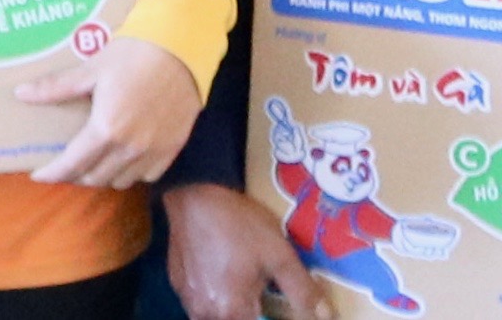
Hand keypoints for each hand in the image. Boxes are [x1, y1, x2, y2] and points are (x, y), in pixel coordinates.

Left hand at [14, 30, 205, 190]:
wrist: (181, 49)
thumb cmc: (133, 55)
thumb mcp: (91, 69)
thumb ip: (55, 87)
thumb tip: (20, 94)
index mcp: (106, 130)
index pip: (72, 165)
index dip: (53, 173)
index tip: (39, 174)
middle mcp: (130, 149)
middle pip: (95, 178)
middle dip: (75, 174)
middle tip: (66, 162)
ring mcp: (154, 152)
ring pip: (121, 180)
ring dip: (103, 174)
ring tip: (94, 159)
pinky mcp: (173, 148)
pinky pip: (148, 175)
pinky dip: (132, 172)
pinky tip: (125, 156)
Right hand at [162, 181, 305, 319]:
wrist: (193, 194)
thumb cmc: (239, 225)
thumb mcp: (279, 254)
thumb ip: (302, 290)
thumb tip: (325, 316)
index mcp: (233, 312)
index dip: (269, 316)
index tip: (269, 301)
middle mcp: (205, 313)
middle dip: (250, 311)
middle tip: (258, 290)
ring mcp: (187, 298)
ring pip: (214, 315)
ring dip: (230, 306)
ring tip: (239, 279)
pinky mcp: (176, 282)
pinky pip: (199, 300)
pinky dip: (213, 292)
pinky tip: (220, 268)